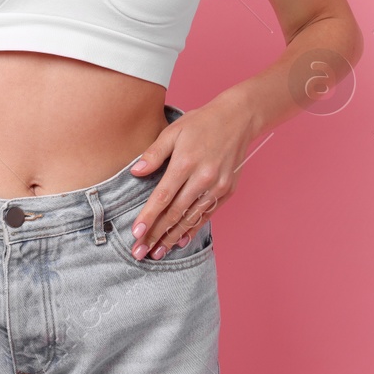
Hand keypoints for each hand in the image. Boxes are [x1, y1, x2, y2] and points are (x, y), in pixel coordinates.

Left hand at [126, 94, 256, 259]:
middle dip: (156, 235)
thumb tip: (136, 172)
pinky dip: (193, 229)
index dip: (148, 217)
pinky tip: (180, 241)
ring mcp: (217, 187)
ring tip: (156, 253)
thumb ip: (154, 153)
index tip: (135, 234)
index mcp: (186, 163)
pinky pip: (207, 215)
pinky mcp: (227, 191)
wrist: (238, 120)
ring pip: (191, 218)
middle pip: (175, 213)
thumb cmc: (200, 123)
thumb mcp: (173, 131)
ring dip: (172, 237)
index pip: (163, 197)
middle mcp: (202, 179)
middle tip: (140, 253)